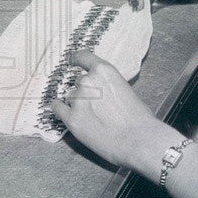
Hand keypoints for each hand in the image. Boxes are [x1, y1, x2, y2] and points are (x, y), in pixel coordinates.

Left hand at [49, 51, 160, 168]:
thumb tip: (105, 92)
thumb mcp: (127, 90)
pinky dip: (60, 109)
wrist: (139, 141)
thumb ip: (110, 86)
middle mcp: (87, 81)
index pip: (82, 57)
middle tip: (97, 106)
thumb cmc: (139, 120)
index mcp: (104, 71)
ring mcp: (77, 99)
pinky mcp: (71, 118)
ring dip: (78, 104)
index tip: (72, 62)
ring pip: (71, 97)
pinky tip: (64, 113)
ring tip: (93, 118)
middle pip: (78, 82)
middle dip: (85, 92)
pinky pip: (57, 108)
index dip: (76, 59)